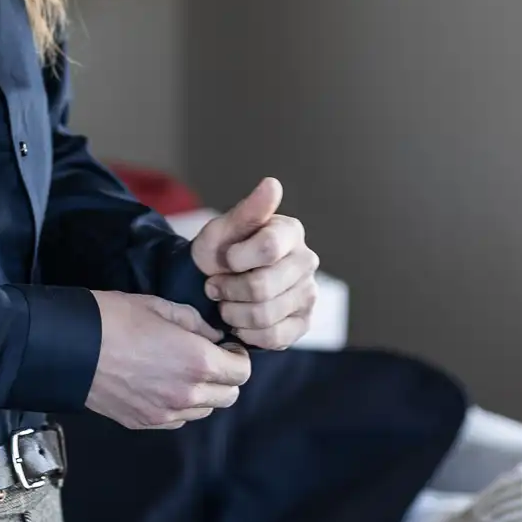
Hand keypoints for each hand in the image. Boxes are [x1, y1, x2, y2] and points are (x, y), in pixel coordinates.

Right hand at [85, 291, 251, 430]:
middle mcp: (186, 394)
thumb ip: (195, 322)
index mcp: (197, 361)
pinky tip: (164, 384)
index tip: (226, 347)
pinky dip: (180, 405)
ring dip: (203, 393)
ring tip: (183, 371)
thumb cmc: (115, 319)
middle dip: (226, 377)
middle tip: (209, 358)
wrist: (70, 347)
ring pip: (204, 411)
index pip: (242, 372)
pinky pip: (178, 419)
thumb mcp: (160, 306)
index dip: (238, 357)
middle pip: (229, 396)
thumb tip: (212, 336)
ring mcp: (165, 413)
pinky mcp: (144, 422)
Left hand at [190, 177, 317, 349]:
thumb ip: (247, 210)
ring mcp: (309, 294)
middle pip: (263, 287)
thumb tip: (272, 184)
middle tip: (215, 287)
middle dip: (229, 290)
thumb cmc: (218, 253)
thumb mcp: (222, 230)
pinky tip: (240, 322)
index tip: (225, 259)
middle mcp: (306, 261)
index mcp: (290, 231)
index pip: (267, 247)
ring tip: (225, 303)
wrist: (212, 286)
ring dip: (233, 313)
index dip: (237, 259)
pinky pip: (274, 337)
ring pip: (266, 315)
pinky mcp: (304, 323)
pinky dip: (248, 333)